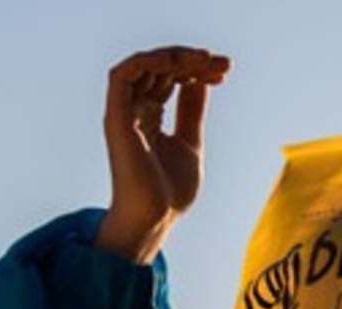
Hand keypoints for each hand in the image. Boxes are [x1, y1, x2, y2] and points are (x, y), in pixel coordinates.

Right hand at [93, 46, 229, 263]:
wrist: (155, 218)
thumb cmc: (170, 191)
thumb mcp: (190, 142)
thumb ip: (191, 111)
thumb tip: (201, 81)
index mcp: (150, 115)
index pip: (170, 78)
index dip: (196, 69)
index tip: (225, 71)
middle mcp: (133, 110)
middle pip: (159, 69)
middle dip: (192, 60)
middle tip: (223, 63)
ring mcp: (123, 112)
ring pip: (143, 65)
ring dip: (175, 56)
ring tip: (206, 60)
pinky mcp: (116, 117)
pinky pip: (123, 75)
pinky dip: (148, 62)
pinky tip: (177, 64)